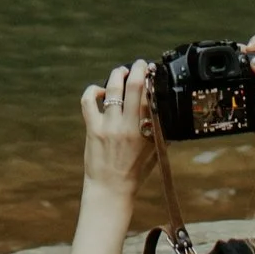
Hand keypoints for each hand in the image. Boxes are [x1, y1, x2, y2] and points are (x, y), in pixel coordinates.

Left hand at [79, 64, 152, 201]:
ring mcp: (109, 126)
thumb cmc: (135, 172)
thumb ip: (160, 131)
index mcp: (147, 131)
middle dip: (138, 69)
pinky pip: (88, 101)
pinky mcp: (93, 128)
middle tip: (141, 64)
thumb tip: (166, 112)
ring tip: (121, 72)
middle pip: (135, 86)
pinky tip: (99, 91)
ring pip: (112, 89)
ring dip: (118, 75)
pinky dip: (93, 91)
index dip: (153, 80)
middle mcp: (128, 126)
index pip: (152, 97)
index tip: (154, 73)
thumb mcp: (154, 151)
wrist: (111, 189)